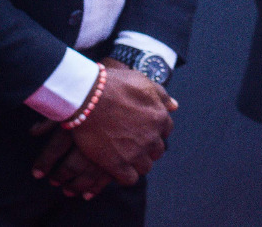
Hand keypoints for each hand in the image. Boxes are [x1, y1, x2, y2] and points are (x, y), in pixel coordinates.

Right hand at [31, 59, 175, 197]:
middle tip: (131, 143)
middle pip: (157, 150)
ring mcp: (135, 152)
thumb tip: (174, 106)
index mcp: (160, 117)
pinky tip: (117, 167)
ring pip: (145, 166)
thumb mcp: (142, 82)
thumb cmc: (113, 85)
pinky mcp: (117, 164)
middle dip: (147, 147)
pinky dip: (125, 175)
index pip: (166, 130)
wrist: (86, 96)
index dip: (154, 130)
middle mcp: (152, 137)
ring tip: (124, 155)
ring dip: (137, 162)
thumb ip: (161, 95)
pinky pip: (130, 179)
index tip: (142, 129)